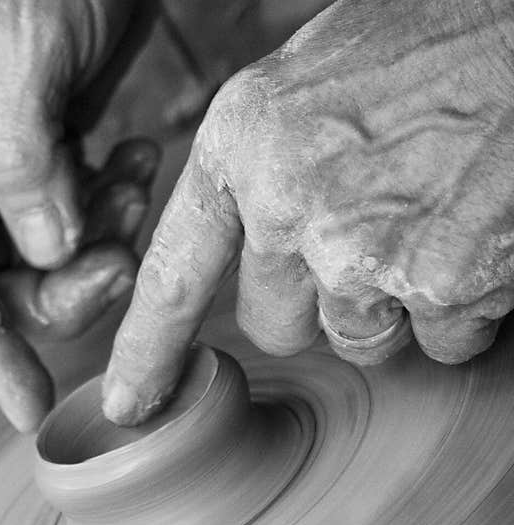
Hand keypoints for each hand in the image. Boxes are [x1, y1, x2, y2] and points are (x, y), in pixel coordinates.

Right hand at [0, 0, 159, 431]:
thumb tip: (45, 254)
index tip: (25, 408)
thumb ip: (24, 158)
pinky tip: (135, 163)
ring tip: (135, 182)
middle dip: (66, 288)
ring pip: (40, 259)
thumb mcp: (26, 46)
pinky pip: (70, 221)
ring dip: (98, 246)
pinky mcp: (37, 157)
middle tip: (123, 260)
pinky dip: (109, 211)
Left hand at [104, 0, 513, 424]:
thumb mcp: (303, 87)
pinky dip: (458, 309)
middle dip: (315, 301)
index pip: (172, 276)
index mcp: (240, 145)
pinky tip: (470, 237)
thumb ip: (259, 170)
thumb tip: (243, 247)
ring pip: (356, 340)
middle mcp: (288, 204)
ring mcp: (362, 251)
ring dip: (389, 308)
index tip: (132, 403)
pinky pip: (440, 342)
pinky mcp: (442, 284)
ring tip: (426, 221)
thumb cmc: (423, 42)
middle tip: (365, 235)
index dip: (148, 351)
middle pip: (275, 325)